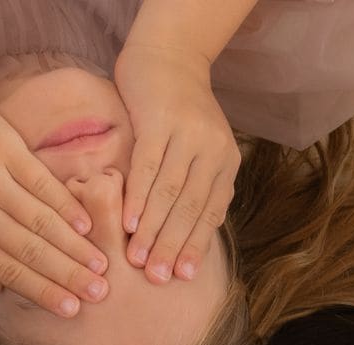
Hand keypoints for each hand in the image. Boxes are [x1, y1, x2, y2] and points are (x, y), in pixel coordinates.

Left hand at [0, 94, 110, 315]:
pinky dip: (66, 206)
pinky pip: (43, 184)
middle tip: (98, 294)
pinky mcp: (6, 149)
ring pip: (41, 221)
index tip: (70, 308)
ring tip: (100, 264)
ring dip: (74, 246)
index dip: (41, 291)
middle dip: (67, 275)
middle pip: (29, 250)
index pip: (6, 270)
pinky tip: (85, 225)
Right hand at [113, 42, 237, 284]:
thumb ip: (198, 185)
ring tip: (137, 259)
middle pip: (190, 208)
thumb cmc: (178, 111)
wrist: (168, 57)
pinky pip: (148, 167)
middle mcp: (213, 150)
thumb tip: (189, 234)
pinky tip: (127, 222)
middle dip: (172, 246)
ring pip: (169, 193)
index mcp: (226, 162)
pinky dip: (138, 198)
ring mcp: (187, 135)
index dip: (194, 246)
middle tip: (156, 279)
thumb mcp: (199, 148)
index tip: (180, 277)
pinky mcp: (160, 121)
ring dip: (152, 230)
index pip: (211, 213)